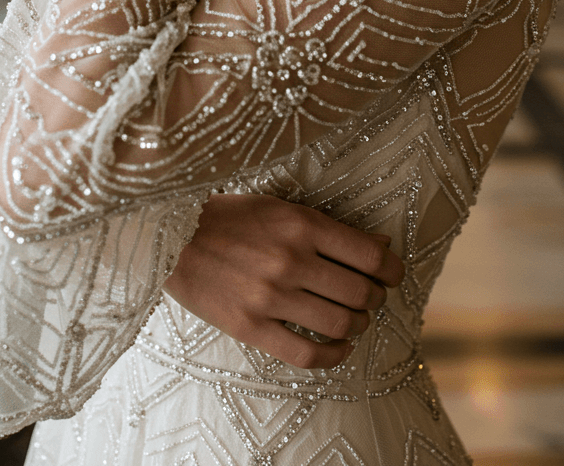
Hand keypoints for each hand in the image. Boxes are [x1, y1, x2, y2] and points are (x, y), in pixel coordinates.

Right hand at [163, 193, 404, 368]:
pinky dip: (333, 356)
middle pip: (360, 292)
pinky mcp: (251, 327)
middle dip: (375, 299)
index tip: (391, 274)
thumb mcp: (281, 207)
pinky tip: (338, 348)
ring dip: (357, 326)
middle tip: (369, 297)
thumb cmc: (230, 218)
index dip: (392, 270)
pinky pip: (306, 353)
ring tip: (353, 320)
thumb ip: (328, 227)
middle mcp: (290, 259)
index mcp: (300, 223)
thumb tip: (381, 245)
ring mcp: (271, 296)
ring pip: (340, 324)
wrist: (172, 238)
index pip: (370, 255)